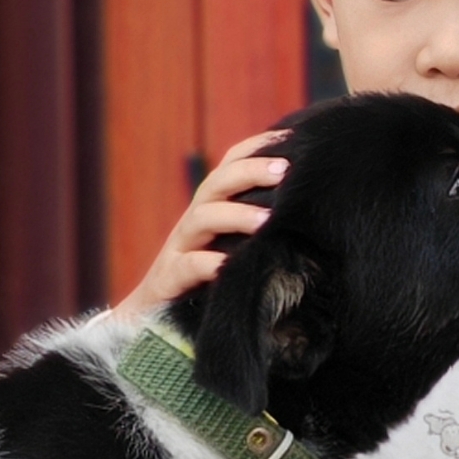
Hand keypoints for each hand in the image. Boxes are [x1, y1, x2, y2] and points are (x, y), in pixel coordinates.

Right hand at [116, 132, 290, 317]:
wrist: (152, 319)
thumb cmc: (206, 279)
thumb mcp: (232, 247)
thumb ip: (259, 227)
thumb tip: (306, 211)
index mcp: (212, 208)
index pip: (230, 165)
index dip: (256, 148)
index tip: (291, 139)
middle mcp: (194, 221)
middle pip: (217, 184)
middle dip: (250, 172)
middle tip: (284, 171)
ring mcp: (179, 248)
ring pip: (202, 218)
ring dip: (236, 215)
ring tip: (268, 220)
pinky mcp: (169, 279)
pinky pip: (188, 266)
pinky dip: (209, 264)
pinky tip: (230, 265)